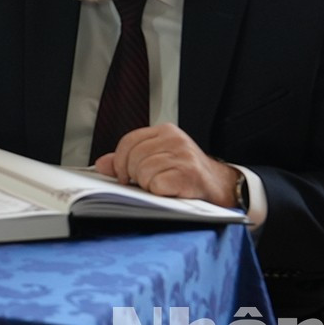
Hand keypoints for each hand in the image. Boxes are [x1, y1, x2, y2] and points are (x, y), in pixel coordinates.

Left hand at [94, 123, 240, 205]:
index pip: (129, 141)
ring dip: (149, 186)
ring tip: (163, 186)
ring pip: (143, 172)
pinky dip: (159, 192)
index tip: (123, 176)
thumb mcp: (159, 159)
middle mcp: (175, 140)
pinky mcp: (189, 173)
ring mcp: (183, 155)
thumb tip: (102, 164)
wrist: (221, 186)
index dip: (120, 162)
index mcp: (165, 132)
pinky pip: (156, 185)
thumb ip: (129, 160)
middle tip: (149, 183)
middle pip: (134, 158)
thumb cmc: (187, 174)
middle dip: (136, 176)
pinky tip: (170, 191)